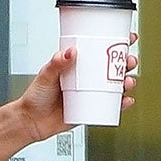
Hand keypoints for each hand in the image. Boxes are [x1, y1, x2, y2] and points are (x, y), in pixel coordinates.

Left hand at [18, 32, 138, 140]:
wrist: (31, 122)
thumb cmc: (35, 97)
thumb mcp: (45, 76)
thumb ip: (57, 63)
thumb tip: (70, 51)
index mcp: (75, 65)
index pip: (98, 49)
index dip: (115, 43)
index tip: (127, 37)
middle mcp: (85, 78)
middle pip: (112, 66)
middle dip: (126, 62)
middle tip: (129, 61)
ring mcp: (90, 93)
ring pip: (115, 85)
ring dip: (127, 81)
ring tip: (127, 81)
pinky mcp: (91, 108)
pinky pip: (112, 105)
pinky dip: (122, 103)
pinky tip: (126, 100)